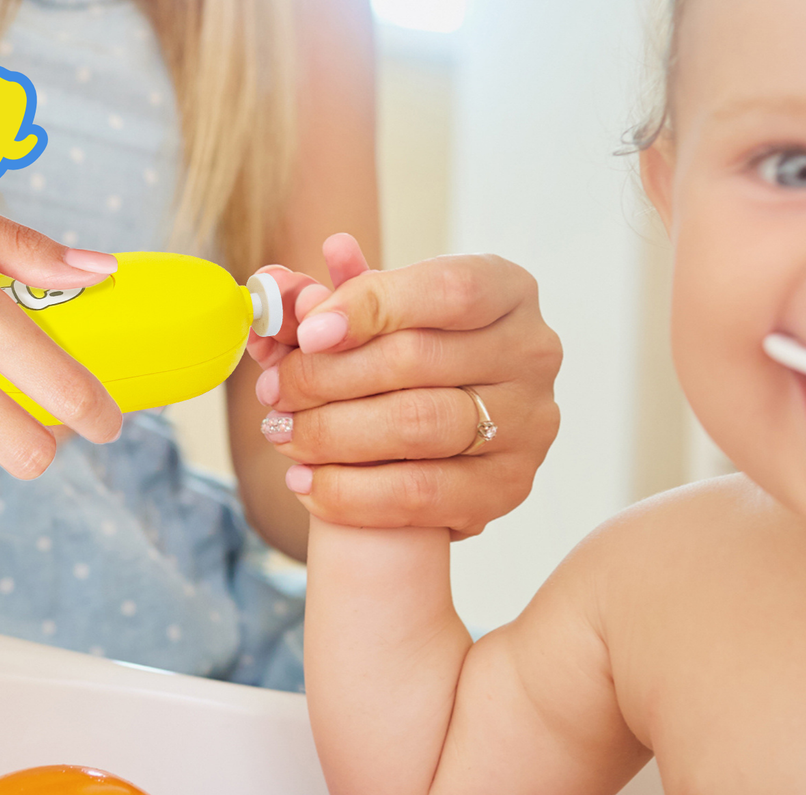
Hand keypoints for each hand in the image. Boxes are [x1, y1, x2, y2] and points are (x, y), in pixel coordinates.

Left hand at [246, 233, 561, 538]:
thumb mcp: (372, 316)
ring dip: (332, 433)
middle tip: (274, 391)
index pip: (445, 291)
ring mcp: (530, 423)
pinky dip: (351, 491)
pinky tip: (306, 483)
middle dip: (328, 376)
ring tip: (282, 433)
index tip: (307, 333)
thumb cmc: (407, 359)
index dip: (370, 307)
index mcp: (506, 291)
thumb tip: (280, 288)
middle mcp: (532, 352)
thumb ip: (325, 301)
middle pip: (419, 360)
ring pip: (418, 426)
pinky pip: (422, 494)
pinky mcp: (509, 487)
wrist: (444, 439)